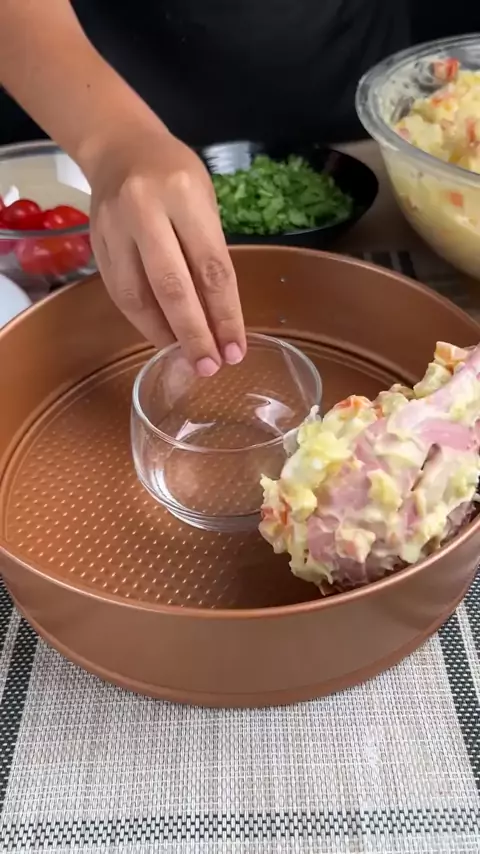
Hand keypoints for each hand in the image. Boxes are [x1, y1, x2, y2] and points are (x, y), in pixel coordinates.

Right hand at [87, 123, 245, 375]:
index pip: (212, 266)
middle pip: (172, 286)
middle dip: (194, 334)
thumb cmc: (175, 176)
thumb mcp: (205, 203)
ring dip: (164, 334)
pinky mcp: (96, 243)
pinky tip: (162, 337)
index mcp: (184, 194)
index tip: (235, 350)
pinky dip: (143, 321)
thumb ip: (209, 255)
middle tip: (209, 367)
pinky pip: (120, 292)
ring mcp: (114, 227)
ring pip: (138, 295)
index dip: (225, 315)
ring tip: (186, 357)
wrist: (120, 148)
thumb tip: (220, 322)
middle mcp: (145, 209)